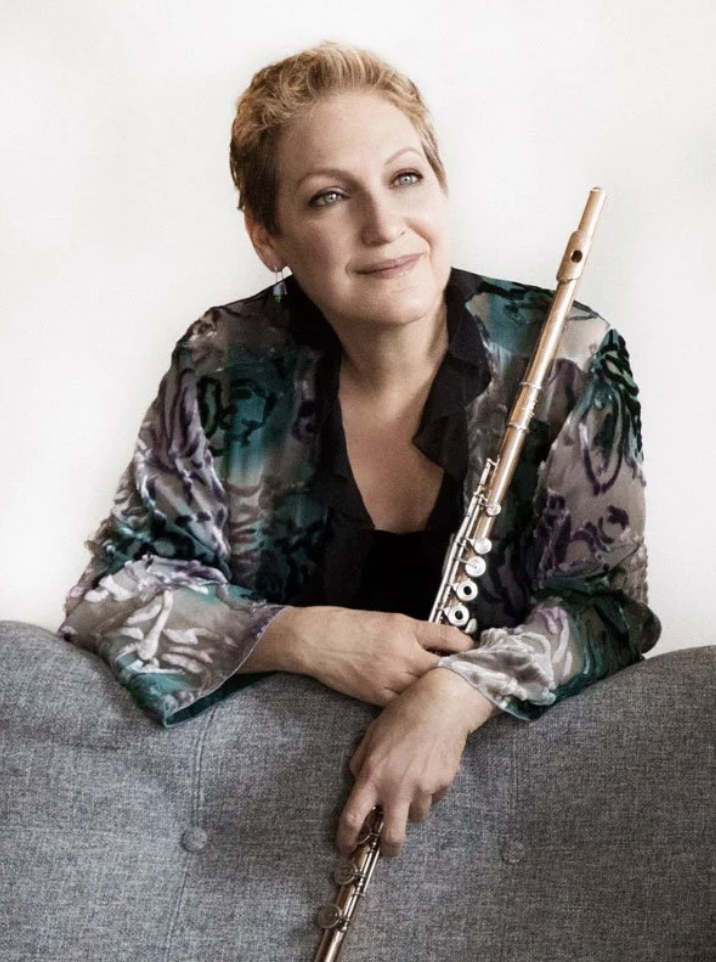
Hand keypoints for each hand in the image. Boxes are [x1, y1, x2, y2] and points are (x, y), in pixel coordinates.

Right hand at [242, 606, 472, 705]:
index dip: (469, 647)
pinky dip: (418, 707)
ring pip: (426, 692)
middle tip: (476, 680)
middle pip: (443, 671)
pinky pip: (405, 706)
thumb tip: (448, 642)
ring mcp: (391, 680)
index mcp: (408, 632)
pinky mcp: (378, 698)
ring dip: (441, 695)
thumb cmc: (354, 625)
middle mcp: (403, 656)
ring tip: (456, 699)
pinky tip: (427, 710)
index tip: (481, 652)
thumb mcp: (392, 619)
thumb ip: (420, 632)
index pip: (450, 639)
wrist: (319, 641)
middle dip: (460, 675)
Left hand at [337, 668, 496, 856]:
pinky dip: (430, 792)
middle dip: (388, 849)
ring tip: (414, 784)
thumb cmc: (403, 714)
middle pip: (392, 838)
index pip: (353, 817)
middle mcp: (396, 787)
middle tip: (387, 847)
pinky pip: (434, 799)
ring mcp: (422, 788)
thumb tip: (358, 781)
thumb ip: (361, 761)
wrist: (440, 704)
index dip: (347, 838)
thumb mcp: (372, 734)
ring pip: (416, 817)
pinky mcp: (443, 784)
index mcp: (373, 775)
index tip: (346, 847)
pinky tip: (429, 770)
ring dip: (412, 809)